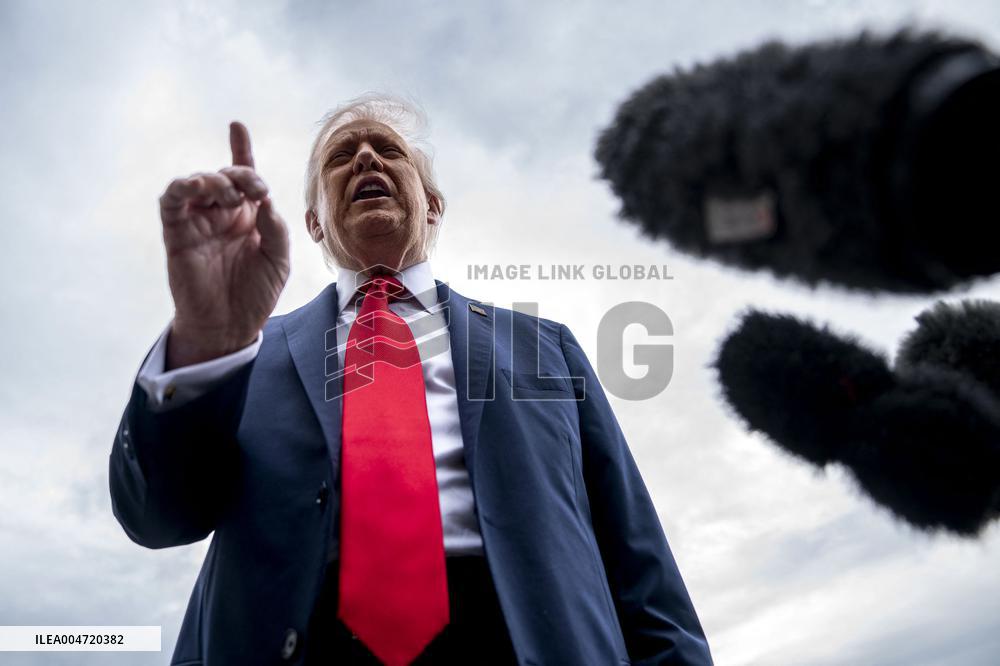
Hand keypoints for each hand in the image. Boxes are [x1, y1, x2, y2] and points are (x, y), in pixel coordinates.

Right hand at [160, 122, 289, 368]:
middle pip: (225, 175)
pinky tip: (196, 186)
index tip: (236, 126)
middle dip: (241, 173)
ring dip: (215, 179)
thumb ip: (273, 225)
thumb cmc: (257, 293)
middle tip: (255, 191)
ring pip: (198, 183)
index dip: (240, 150)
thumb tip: (263, 197)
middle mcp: (222, 214)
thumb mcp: (278, 257)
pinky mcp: (177, 233)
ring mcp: (198, 222)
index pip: (244, 177)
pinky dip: (181, 187)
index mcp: (249, 216)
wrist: (232, 326)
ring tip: (231, 196)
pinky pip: (171, 201)